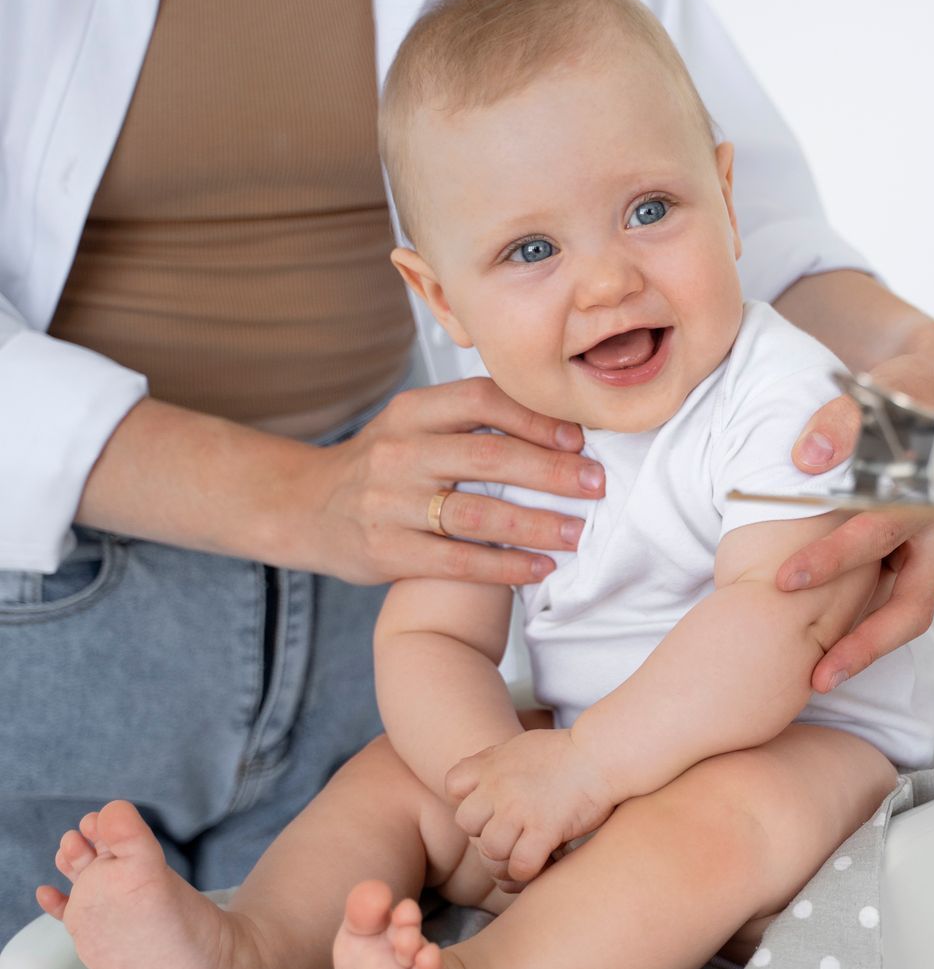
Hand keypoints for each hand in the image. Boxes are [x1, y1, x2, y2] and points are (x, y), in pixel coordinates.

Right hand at [301, 378, 605, 584]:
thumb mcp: (412, 425)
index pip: (481, 400)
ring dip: (536, 525)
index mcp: (411, 413)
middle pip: (488, 457)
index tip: (579, 439)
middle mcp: (399, 453)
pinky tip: (540, 569)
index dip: (535, 417)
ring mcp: (390, 504)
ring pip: (477, 515)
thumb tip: (562, 426)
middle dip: (552, 473)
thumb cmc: (380, 466)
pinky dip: (504, 567)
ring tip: (578, 533)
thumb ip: (469, 421)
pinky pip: (456, 562)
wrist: (300, 507)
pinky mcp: (386, 551)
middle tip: (597, 486)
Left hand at [445, 729, 616, 882]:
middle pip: (466, 823)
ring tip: (525, 854)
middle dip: (486, 832)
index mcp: (492, 764)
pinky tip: (543, 862)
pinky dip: (527, 873)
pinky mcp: (544, 829)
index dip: (470, 800)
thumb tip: (481, 774)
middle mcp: (499, 786)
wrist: (604, 753)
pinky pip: (520, 866)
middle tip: (513, 833)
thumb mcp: (522, 744)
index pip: (453, 785)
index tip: (492, 806)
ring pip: (490, 850)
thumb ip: (496, 759)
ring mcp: (519, 809)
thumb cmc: (569, 751)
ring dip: (506, 858)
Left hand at [776, 357, 933, 692]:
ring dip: (866, 648)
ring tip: (819, 680)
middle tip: (818, 675)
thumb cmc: (912, 396)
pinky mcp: (920, 560)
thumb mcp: (884, 396)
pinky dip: (864, 627)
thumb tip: (810, 457)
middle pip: (911, 605)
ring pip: (907, 614)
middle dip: (864, 643)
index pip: (879, 533)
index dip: (833, 558)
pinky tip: (824, 650)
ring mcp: (932, 552)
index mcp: (932, 494)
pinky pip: (896, 603)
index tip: (784, 580)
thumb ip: (844, 421)